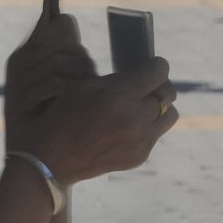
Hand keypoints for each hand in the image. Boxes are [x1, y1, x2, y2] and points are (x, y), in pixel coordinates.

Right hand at [4, 6, 174, 187]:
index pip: (158, 72)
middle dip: (159, 85)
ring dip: (159, 107)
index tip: (152, 64)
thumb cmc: (63, 115)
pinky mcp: (140, 156)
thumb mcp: (85, 86)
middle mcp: (136, 118)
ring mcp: (141, 140)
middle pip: (168, 93)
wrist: (52, 158)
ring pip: (170, 115)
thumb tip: (142, 72)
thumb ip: (118, 79)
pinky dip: (147, 127)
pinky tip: (127, 126)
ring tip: (141, 106)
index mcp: (119, 95)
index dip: (157, 65)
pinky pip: (155, 134)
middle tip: (147, 83)